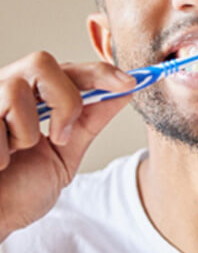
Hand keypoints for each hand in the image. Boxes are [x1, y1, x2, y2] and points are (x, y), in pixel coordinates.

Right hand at [0, 52, 135, 241]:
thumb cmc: (18, 191)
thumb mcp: (63, 155)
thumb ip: (89, 121)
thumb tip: (125, 92)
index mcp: (32, 97)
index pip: (69, 69)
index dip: (100, 72)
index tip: (130, 83)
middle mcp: (6, 90)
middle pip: (43, 62)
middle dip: (65, 100)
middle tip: (60, 138)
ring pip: (17, 91)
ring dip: (26, 134)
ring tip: (13, 156)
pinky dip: (0, 152)